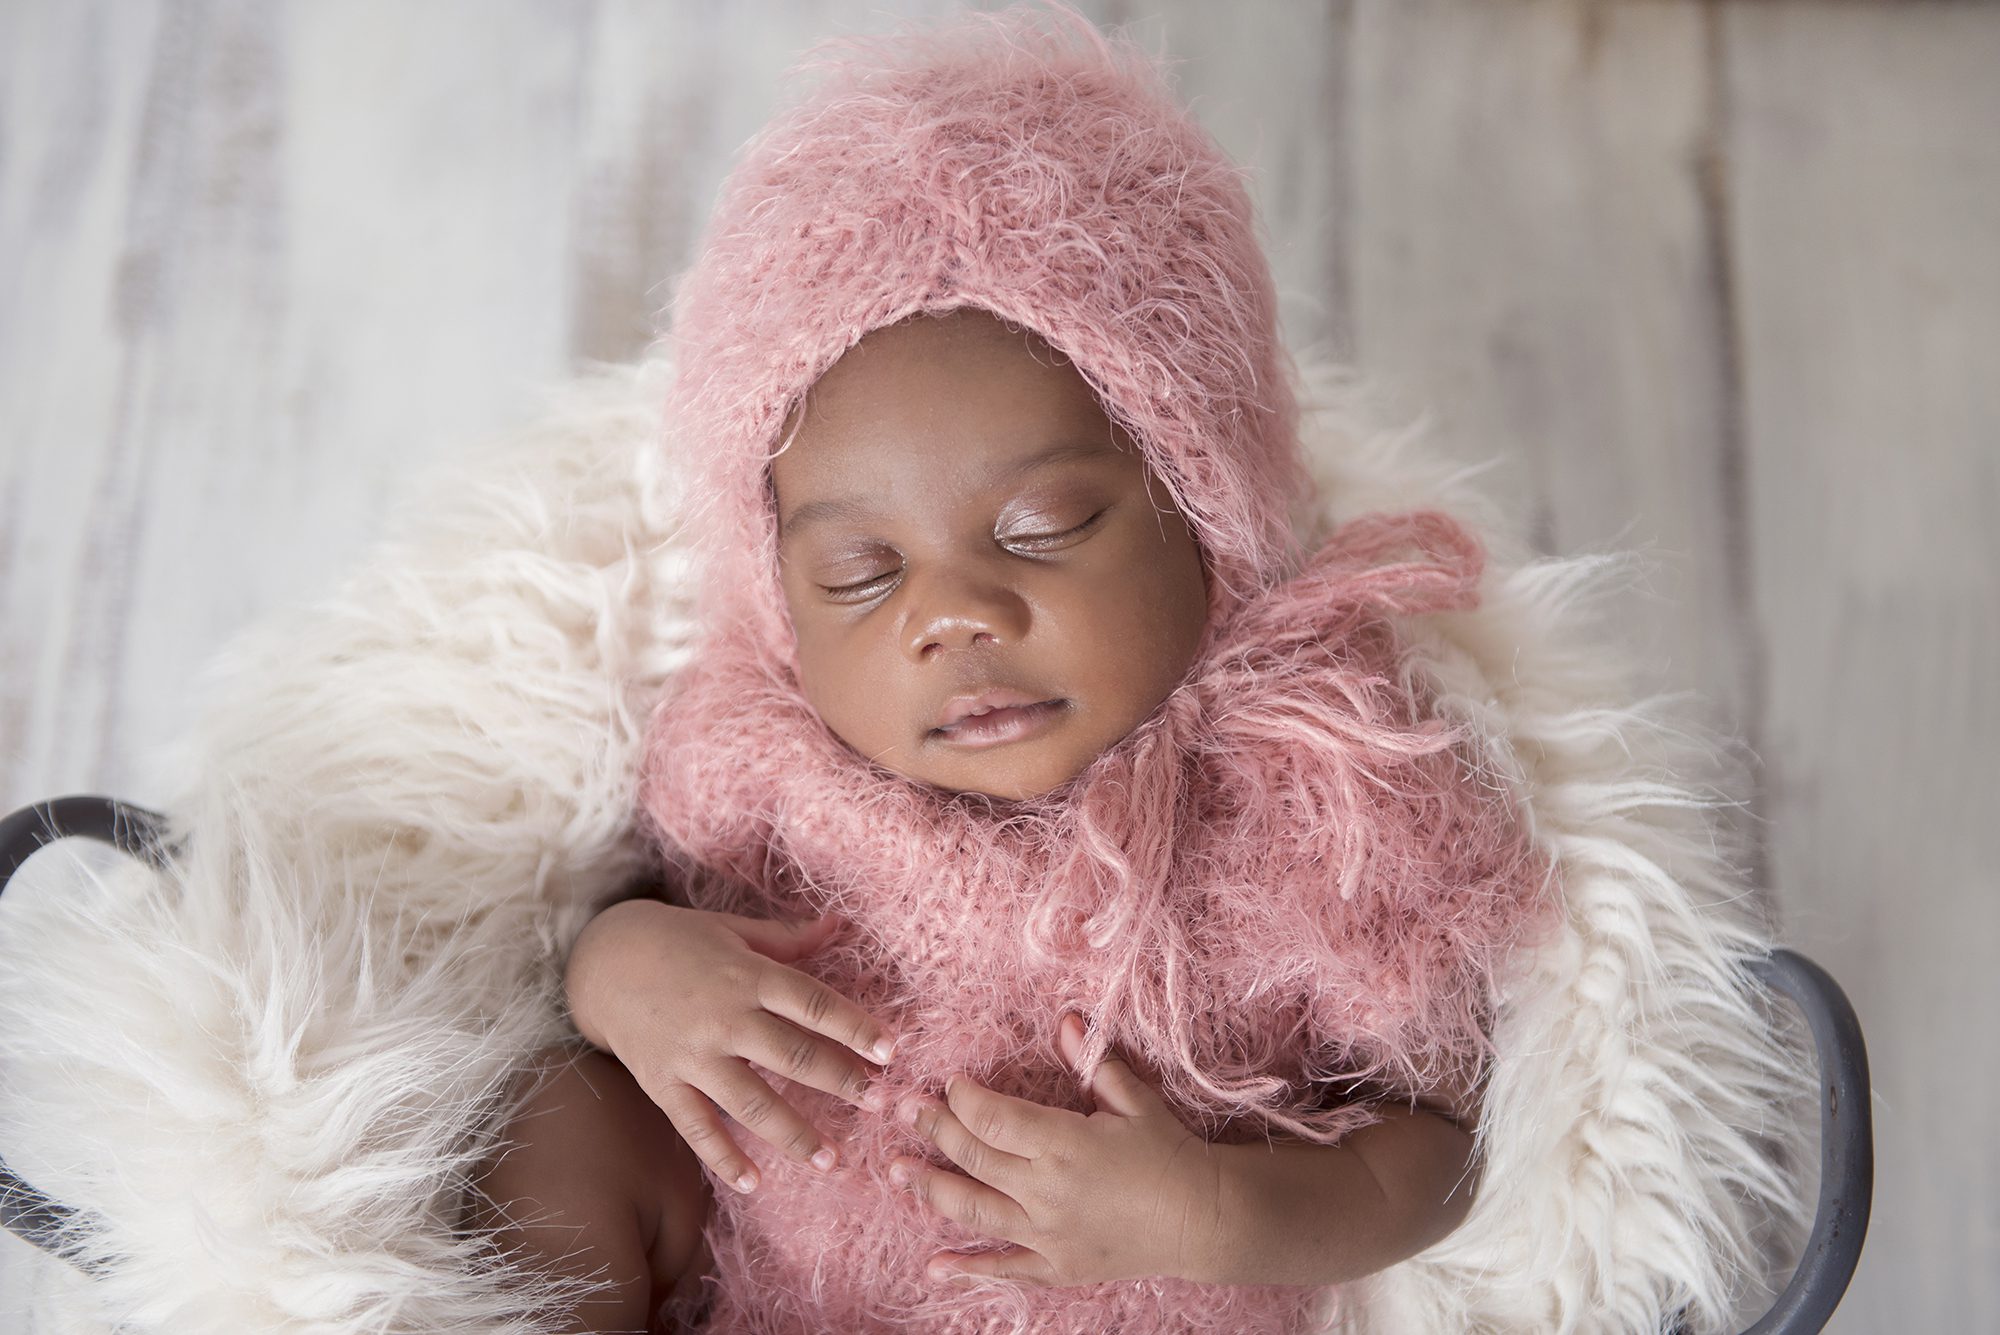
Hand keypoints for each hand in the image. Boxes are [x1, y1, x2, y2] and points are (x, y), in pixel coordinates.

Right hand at [564, 898, 899, 1193]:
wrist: (601, 962)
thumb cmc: (677, 941)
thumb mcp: (732, 930)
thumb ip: (786, 937)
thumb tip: (839, 922)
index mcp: (747, 975)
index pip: (813, 1004)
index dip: (855, 1028)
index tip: (890, 1052)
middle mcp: (724, 1017)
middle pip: (793, 1055)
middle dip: (841, 1082)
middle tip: (878, 1104)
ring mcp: (693, 1055)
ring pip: (752, 1102)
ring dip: (795, 1134)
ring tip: (832, 1159)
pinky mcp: (663, 1084)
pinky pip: (697, 1128)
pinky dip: (724, 1158)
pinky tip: (755, 1183)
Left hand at [889, 1011, 1223, 1287]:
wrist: (1205, 1219)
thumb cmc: (1171, 1152)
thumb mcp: (1135, 1100)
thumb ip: (1095, 1062)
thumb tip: (1067, 1021)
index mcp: (1062, 1142)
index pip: (992, 1118)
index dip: (961, 1099)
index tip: (945, 1083)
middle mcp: (1046, 1189)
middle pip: (973, 1157)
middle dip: (933, 1130)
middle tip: (901, 1111)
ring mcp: (1048, 1233)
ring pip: (975, 1210)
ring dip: (931, 1189)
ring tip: (896, 1171)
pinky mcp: (1058, 1267)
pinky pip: (1006, 1270)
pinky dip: (968, 1269)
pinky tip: (934, 1266)